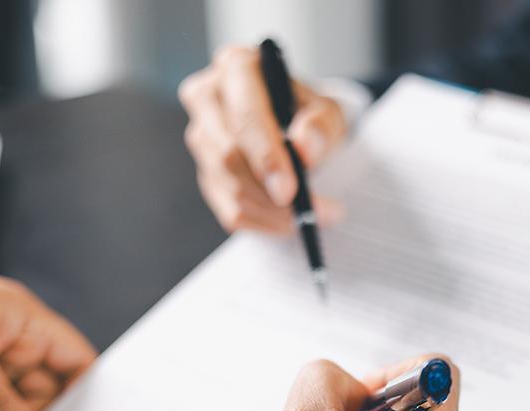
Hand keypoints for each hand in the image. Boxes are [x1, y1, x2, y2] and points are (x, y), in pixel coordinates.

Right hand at [179, 45, 347, 233]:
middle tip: (310, 215)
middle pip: (228, 155)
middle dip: (270, 195)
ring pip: (229, 187)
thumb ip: (321, 125)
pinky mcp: (205, 172)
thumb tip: (304, 149)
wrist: (297, 123)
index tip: (290, 191)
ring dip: (271, 213)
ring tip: (310, 218)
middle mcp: (207, 97)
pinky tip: (287, 223)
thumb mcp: (329, 110)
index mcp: (236, 67)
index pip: (244, 116)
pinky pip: (228, 209)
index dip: (266, 157)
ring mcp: (200, 137)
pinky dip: (262, 223)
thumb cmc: (309, 111)